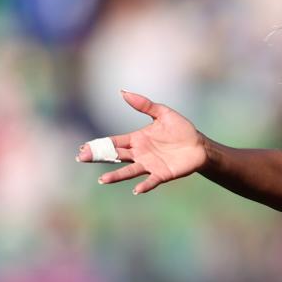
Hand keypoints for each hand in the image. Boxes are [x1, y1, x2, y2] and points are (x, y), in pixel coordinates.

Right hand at [76, 90, 206, 194]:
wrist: (200, 145)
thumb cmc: (181, 129)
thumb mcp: (163, 113)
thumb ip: (144, 104)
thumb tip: (123, 92)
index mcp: (136, 139)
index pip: (114, 142)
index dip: (99, 144)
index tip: (83, 147)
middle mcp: (139, 154)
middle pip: (115, 156)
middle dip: (99, 157)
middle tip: (82, 158)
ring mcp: (149, 165)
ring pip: (129, 171)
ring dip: (116, 176)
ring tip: (103, 180)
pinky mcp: (162, 174)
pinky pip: (151, 181)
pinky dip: (144, 185)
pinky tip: (136, 189)